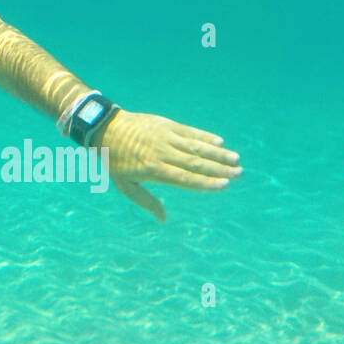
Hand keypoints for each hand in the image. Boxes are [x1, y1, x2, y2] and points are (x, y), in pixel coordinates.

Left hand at [95, 109, 242, 221]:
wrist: (104, 128)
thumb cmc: (115, 161)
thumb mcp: (125, 185)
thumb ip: (147, 201)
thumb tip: (163, 219)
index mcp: (152, 170)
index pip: (185, 178)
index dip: (206, 183)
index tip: (224, 185)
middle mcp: (161, 153)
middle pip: (195, 163)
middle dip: (219, 169)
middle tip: (239, 174)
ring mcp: (164, 137)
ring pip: (195, 146)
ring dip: (217, 153)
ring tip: (236, 160)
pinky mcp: (165, 124)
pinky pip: (188, 131)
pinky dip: (204, 136)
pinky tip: (219, 142)